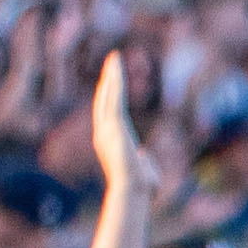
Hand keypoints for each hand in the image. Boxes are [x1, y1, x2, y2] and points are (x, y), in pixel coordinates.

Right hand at [90, 52, 148, 202]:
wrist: (133, 189)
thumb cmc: (139, 184)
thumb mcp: (140, 166)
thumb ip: (140, 158)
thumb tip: (143, 155)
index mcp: (108, 140)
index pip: (107, 111)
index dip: (108, 94)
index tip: (111, 79)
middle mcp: (103, 132)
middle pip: (104, 99)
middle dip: (108, 79)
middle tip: (112, 61)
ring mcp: (106, 129)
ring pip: (108, 96)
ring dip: (111, 76)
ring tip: (114, 58)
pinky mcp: (114, 127)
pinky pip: (114, 100)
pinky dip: (115, 84)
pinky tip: (116, 70)